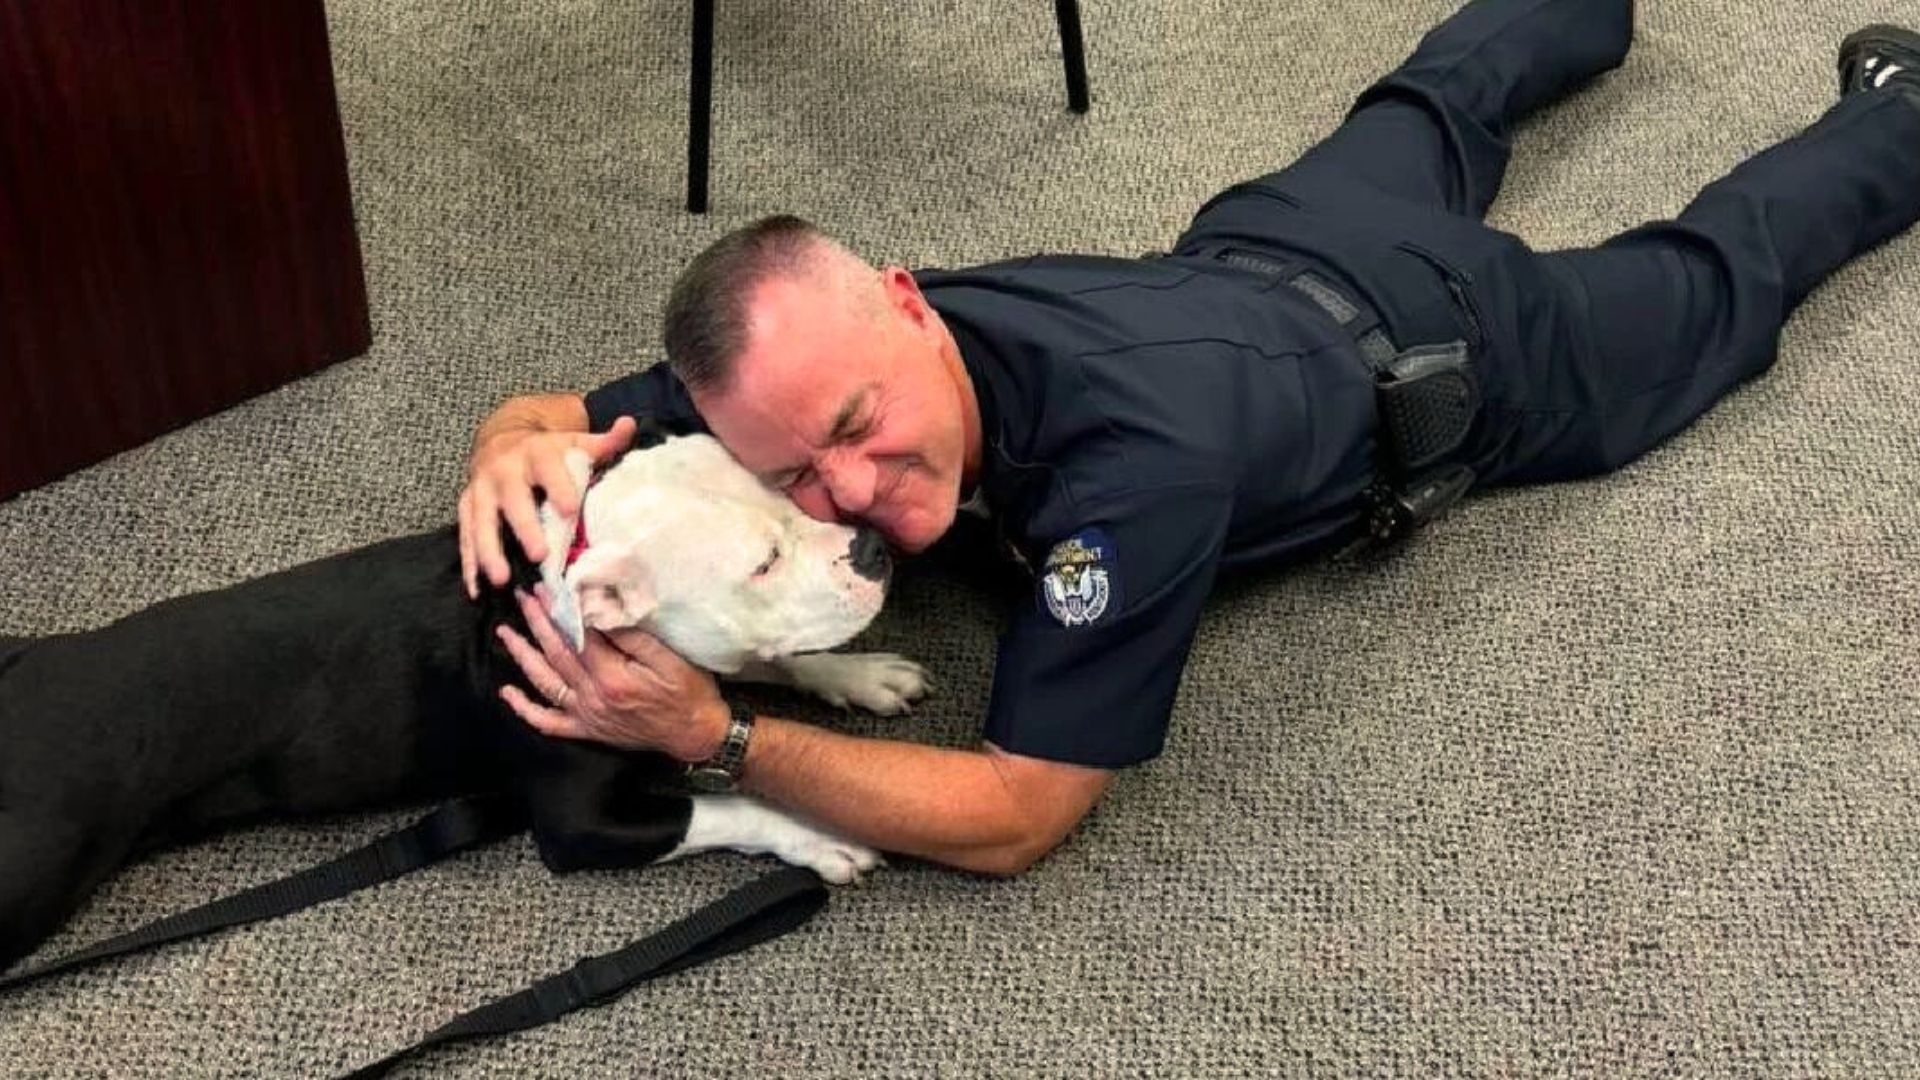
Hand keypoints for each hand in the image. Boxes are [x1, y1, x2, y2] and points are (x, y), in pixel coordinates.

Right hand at [459, 416, 636, 597]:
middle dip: (524, 527)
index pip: (548, 469)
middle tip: (539, 556)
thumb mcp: (573, 441)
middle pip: (512, 500)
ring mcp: (481, 491)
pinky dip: (469, 563)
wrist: (500, 437)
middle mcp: (504, 471)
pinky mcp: (466, 507)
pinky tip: (476, 588)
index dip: (559, 488)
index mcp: (535, 453)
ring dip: (489, 551)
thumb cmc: (546, 449)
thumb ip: (603, 441)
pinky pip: (465, 536)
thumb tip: (629, 425)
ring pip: (481, 522)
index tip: (571, 510)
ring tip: (501, 579)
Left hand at [495, 584, 730, 762]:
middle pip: (556, 654)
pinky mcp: (588, 729)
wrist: (696, 734)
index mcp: (612, 677)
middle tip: (523, 597)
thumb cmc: (689, 692)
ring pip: (544, 683)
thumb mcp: (670, 658)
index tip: (548, 587)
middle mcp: (593, 697)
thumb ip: (632, 635)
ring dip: (522, 656)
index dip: (560, 609)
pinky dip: (525, 708)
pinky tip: (508, 693)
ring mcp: (587, 715)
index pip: (577, 636)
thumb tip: (601, 610)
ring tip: (506, 633)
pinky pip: (548, 722)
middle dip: (537, 623)